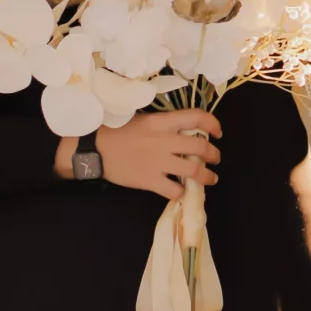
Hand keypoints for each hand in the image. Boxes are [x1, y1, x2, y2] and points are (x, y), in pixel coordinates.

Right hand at [57, 109, 221, 202]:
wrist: (92, 148)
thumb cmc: (115, 131)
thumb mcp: (142, 118)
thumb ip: (164, 124)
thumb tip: (186, 130)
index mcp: (161, 122)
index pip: (196, 118)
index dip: (213, 124)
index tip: (218, 133)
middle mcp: (163, 141)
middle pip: (200, 148)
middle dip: (214, 155)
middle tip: (215, 159)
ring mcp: (157, 162)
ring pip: (193, 171)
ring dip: (207, 176)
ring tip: (210, 178)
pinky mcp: (149, 180)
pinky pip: (174, 190)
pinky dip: (181, 192)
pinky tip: (181, 191)